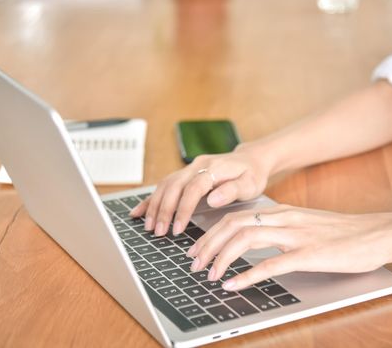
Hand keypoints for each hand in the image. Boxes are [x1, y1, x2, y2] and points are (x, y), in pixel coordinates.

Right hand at [129, 143, 270, 235]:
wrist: (251, 159)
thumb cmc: (252, 174)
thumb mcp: (250, 184)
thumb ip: (232, 191)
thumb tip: (212, 199)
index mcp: (213, 168)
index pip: (193, 188)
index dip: (183, 208)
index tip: (178, 228)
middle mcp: (198, 165)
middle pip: (173, 186)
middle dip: (164, 210)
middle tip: (159, 232)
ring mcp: (189, 169)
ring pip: (165, 185)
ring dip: (155, 206)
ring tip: (150, 227)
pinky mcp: (184, 174)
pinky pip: (163, 185)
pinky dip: (150, 199)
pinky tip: (139, 212)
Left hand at [186, 205, 391, 290]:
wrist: (377, 232)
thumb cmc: (343, 233)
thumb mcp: (304, 225)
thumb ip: (280, 230)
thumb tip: (254, 242)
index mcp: (280, 212)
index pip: (235, 218)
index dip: (210, 233)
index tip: (197, 249)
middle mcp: (283, 219)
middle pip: (232, 226)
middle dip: (207, 245)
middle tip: (193, 264)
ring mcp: (295, 235)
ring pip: (245, 240)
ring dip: (221, 258)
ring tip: (208, 275)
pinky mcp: (308, 254)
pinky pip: (270, 264)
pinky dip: (247, 275)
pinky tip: (234, 284)